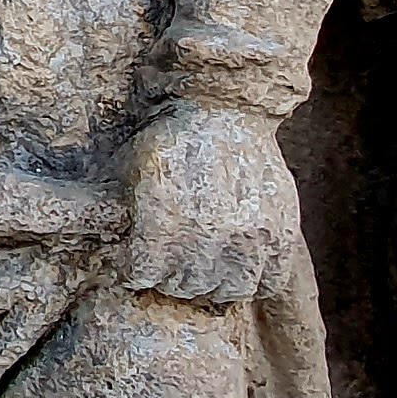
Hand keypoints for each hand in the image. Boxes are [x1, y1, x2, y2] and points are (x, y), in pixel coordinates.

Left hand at [115, 102, 309, 309]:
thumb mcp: (134, 168)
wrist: (225, 106)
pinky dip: (256, 279)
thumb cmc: (173, 137)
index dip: (136, 269)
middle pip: (185, 287)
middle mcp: (208, 232)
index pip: (144, 276)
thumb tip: (114, 246)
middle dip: (172, 277)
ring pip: (229, 291)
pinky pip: (271, 280)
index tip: (139, 261)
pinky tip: (241, 263)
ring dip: (214, 283)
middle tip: (172, 261)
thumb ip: (126, 212)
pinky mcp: (282, 232)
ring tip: (207, 265)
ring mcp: (250, 235)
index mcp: (165, 218)